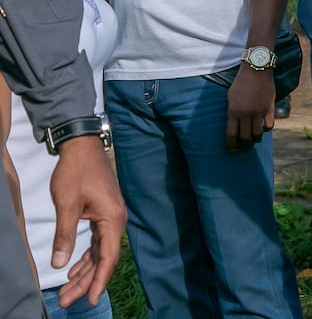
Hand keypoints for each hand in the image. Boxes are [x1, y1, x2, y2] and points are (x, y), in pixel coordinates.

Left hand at [50, 135, 126, 308]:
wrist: (82, 147)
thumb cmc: (76, 172)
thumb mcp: (66, 204)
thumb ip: (64, 235)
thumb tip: (60, 264)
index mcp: (112, 218)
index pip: (107, 257)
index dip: (98, 280)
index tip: (90, 299)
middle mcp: (116, 220)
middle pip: (104, 258)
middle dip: (86, 281)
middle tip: (68, 300)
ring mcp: (111, 217)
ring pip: (100, 252)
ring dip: (85, 271)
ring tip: (68, 290)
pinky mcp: (103, 214)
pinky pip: (97, 242)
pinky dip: (86, 257)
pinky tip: (74, 269)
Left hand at [226, 65, 274, 150]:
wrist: (256, 70)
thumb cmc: (241, 82)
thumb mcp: (231, 97)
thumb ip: (232, 112)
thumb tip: (235, 125)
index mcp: (233, 112)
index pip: (231, 135)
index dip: (232, 144)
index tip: (233, 149)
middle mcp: (246, 114)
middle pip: (245, 137)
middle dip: (244, 145)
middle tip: (244, 146)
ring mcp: (259, 112)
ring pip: (258, 133)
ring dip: (256, 139)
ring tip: (254, 140)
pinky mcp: (269, 108)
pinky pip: (269, 125)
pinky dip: (266, 129)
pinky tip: (264, 128)